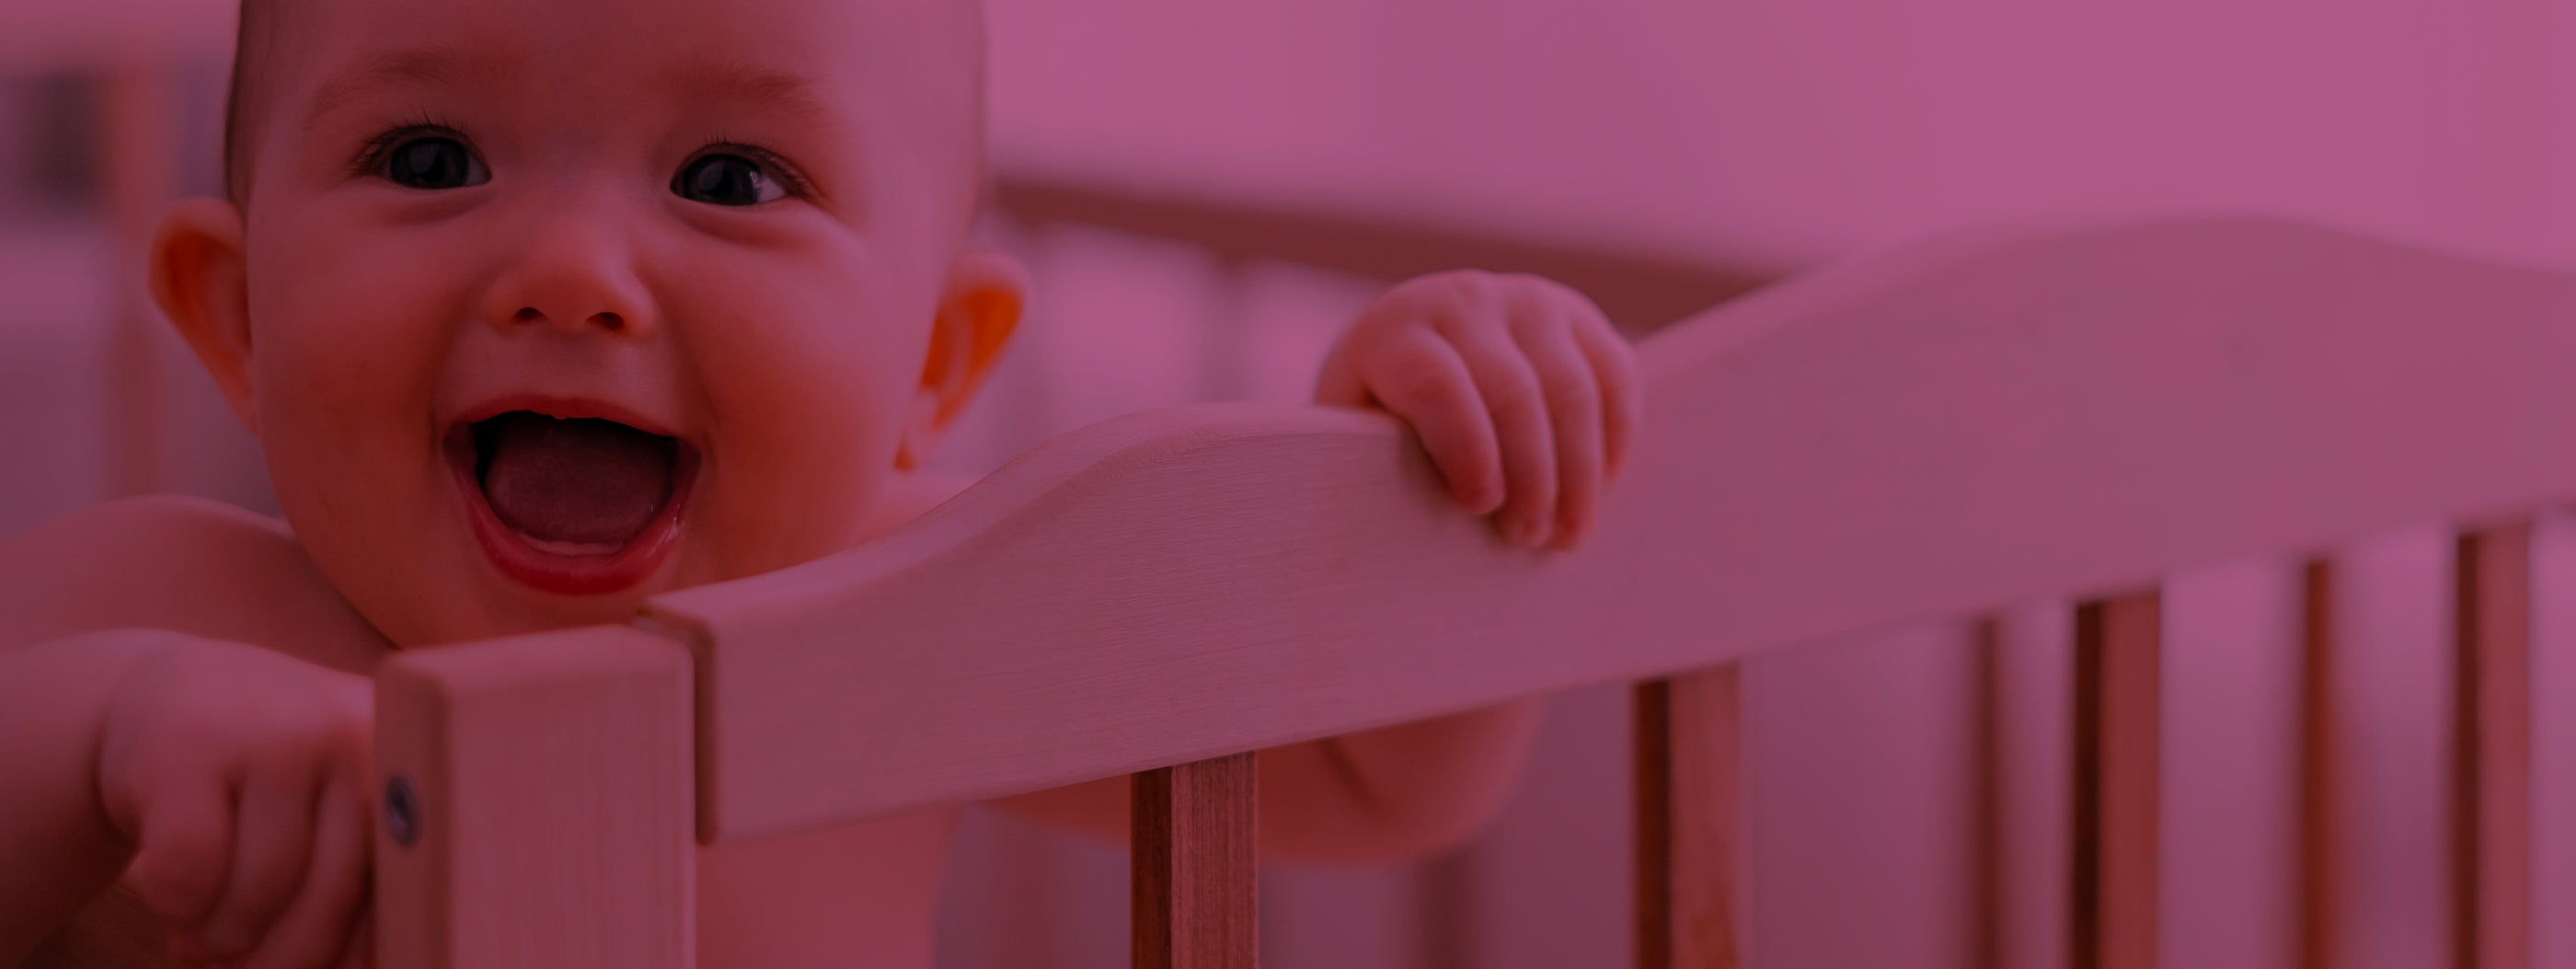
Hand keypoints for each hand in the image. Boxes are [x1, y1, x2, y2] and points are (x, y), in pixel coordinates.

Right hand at [94, 635, 375, 968]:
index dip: (363, 948)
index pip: (408, 880)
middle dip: (287, 957)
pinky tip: (172, 897)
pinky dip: (177, 906)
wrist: (173, 695)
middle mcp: (350, 731)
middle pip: (333, 892)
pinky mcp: (189, 746)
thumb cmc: (269, 783)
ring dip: (224, 937)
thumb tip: (357, 968)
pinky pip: (189, 872)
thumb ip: (356, 883)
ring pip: (259, 889)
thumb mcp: (329, 814)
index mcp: (408, 756)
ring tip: (206, 937)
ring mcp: (272, 732)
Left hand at [1316, 271, 1642, 548]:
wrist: (1415, 349)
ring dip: (1579, 474)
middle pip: (1514, 394)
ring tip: (1567, 535)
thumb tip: (1416, 529)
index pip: (1437, 385)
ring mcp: (1528, 301)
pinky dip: (1615, 441)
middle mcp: (1463, 301)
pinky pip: (1616, 377)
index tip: (1481, 506)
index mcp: (1396, 332)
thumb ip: (1379, 466)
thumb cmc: (1380, 421)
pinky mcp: (1578, 316)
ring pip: (1574, 390)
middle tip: (1527, 539)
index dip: (1465, 449)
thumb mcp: (1357, 439)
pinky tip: (1599, 490)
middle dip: (1530, 478)